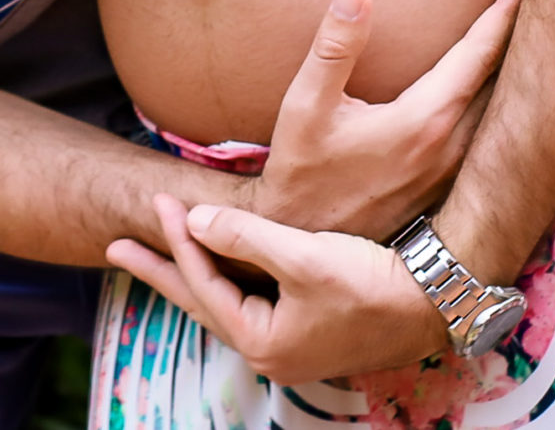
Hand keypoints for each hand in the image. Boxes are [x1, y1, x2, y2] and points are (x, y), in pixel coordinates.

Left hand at [107, 195, 446, 383]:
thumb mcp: (304, 256)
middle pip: (201, 303)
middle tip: (116, 246)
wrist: (439, 297)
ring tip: (158, 251)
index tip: (159, 201)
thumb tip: (193, 221)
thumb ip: (244, 237)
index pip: (205, 285)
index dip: (178, 241)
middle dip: (161, 270)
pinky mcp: (310, 331)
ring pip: (225, 303)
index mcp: (265, 341)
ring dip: (193, 273)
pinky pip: (249, 303)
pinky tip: (220, 264)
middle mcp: (274, 353)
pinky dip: (227, 279)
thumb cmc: (375, 278)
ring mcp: (292, 346)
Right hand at [247, 0, 520, 237]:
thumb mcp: (304, 107)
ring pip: (500, 114)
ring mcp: (454, 174)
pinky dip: (501, 108)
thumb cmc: (301, 172)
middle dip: (522, 40)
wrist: (305, 243)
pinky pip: (489, 139)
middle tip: (543, 2)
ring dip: (513, 77)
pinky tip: (502, 97)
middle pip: (502, 84)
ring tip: (531, 43)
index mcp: (424, 121)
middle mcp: (452, 148)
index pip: (477, 55)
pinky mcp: (448, 191)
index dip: (503, 14)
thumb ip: (333, 47)